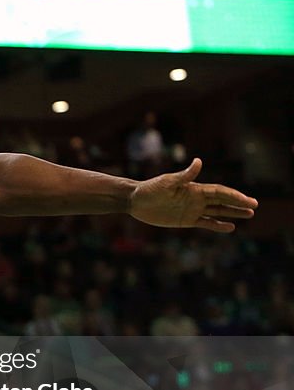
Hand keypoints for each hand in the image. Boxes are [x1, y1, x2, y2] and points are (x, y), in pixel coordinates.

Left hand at [129, 159, 257, 232]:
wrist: (135, 201)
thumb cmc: (150, 189)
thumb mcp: (167, 182)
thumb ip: (185, 175)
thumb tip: (199, 161)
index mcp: (194, 188)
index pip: (219, 192)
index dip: (234, 196)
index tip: (247, 200)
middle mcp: (196, 198)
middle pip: (222, 201)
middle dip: (239, 203)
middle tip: (255, 206)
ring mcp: (192, 210)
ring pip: (217, 211)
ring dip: (233, 213)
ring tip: (249, 214)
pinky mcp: (186, 220)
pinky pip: (205, 223)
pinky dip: (218, 225)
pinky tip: (230, 227)